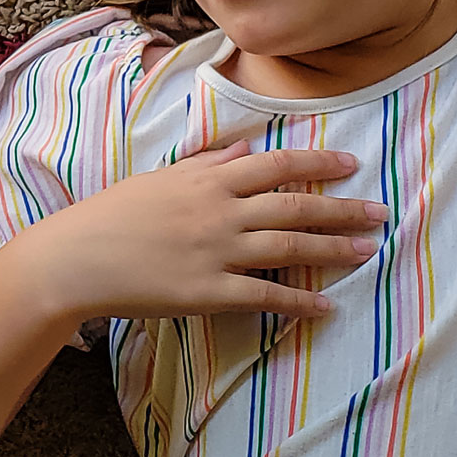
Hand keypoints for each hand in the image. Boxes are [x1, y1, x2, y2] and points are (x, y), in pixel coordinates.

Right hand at [21, 142, 391, 322]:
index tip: (351, 163)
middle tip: (380, 212)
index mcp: (207, 179)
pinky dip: (300, 302)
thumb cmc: (112, 215)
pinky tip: (327, 307)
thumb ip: (205, 163)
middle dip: (342, 208)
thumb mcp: (159, 178)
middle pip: (295, 206)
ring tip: (368, 252)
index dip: (318, 162)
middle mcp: (219, 211)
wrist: (76, 258)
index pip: (277, 164)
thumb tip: (244, 149)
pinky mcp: (209, 292)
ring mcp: (216, 252)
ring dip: (334, 250)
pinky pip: (266, 297)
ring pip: (290, 249)